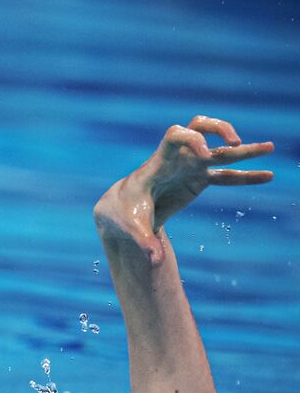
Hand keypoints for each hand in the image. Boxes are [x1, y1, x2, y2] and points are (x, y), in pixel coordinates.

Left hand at [96, 116, 273, 263]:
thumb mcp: (132, 228)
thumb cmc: (124, 214)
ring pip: (220, 153)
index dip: (193, 139)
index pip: (176, 136)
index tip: (205, 155)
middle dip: (220, 130)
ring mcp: (189, 168)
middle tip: (235, 143)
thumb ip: (144, 241)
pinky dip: (245, 176)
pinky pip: (226, 175)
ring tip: (270, 147)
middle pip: (201, 130)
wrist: (121, 212)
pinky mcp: (197, 180)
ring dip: (245, 150)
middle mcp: (177, 159)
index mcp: (159, 163)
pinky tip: (267, 176)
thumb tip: (155, 262)